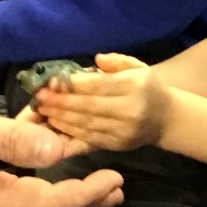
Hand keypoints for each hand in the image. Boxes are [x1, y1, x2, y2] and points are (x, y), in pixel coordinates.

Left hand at [32, 53, 168, 151]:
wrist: (166, 119)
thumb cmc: (147, 88)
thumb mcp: (138, 67)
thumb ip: (117, 61)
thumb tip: (97, 60)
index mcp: (135, 86)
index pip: (98, 85)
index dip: (72, 85)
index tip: (51, 81)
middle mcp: (130, 110)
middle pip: (89, 106)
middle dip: (61, 102)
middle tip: (40, 97)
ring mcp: (124, 131)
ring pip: (86, 124)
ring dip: (61, 118)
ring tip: (43, 110)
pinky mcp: (118, 145)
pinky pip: (89, 138)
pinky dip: (70, 132)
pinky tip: (56, 125)